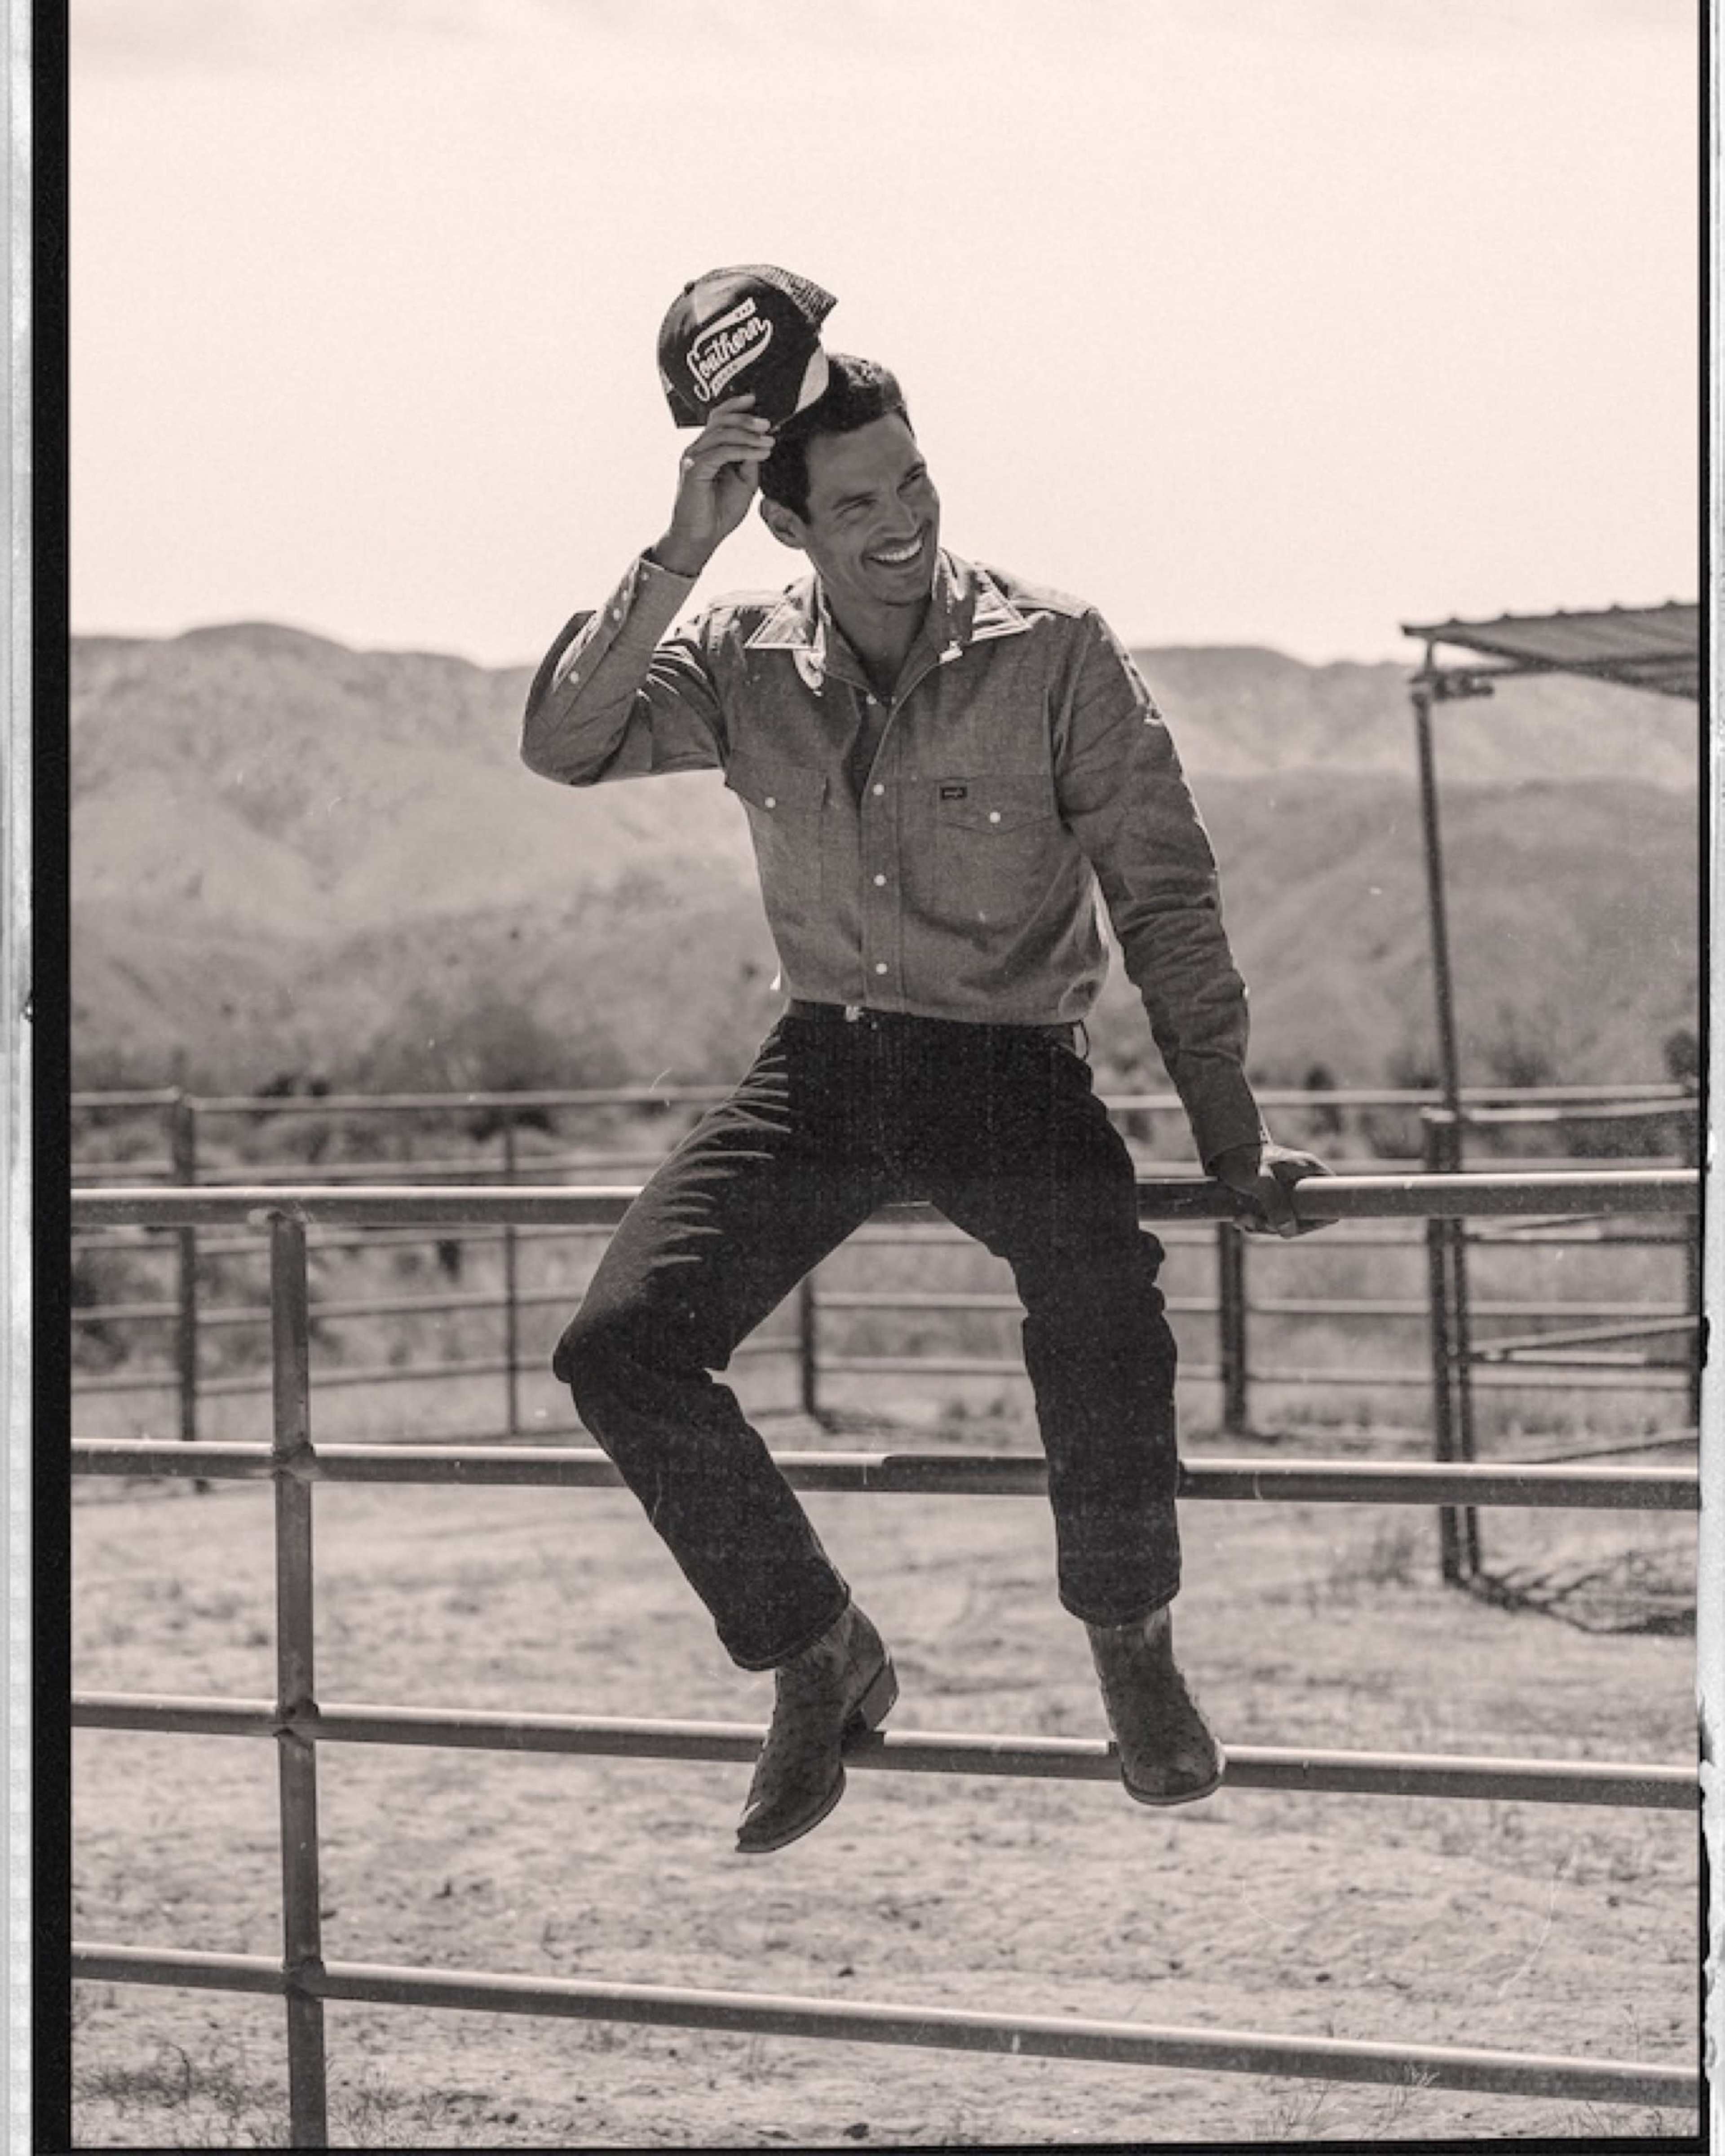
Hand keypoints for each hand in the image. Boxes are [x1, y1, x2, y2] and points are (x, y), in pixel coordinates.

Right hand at [651, 395, 774, 577]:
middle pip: (719, 420)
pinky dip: (744, 450)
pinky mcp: (695, 470)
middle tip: (767, 423)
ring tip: (768, 439)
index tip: (755, 399)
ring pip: (721, 434)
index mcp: (706, 450)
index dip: (735, 406)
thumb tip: (761, 442)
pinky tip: (760, 453)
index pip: (718, 419)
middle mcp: (697, 450)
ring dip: (748, 434)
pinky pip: (721, 452)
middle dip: (745, 418)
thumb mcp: (744, 483)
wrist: (701, 537)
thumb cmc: (719, 512)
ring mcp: (693, 458)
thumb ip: (749, 461)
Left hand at [1212, 1140, 1334, 1236]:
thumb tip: (1289, 1231)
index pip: (1331, 1201)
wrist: (1223, 1151)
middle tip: (1254, 1224)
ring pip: (1287, 1219)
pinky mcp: (1275, 1196)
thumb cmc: (1244, 1160)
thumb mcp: (1260, 1181)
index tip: (1292, 1227)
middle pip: (1306, 1216)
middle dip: (1280, 1227)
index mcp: (1309, 1170)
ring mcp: (1290, 1189)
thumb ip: (1275, 1204)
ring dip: (1263, 1226)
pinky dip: (1257, 1222)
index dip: (1316, 1221)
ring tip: (1241, 1220)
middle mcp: (1304, 1180)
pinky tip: (1240, 1218)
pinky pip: (1273, 1216)